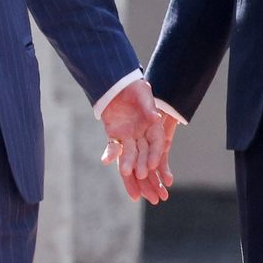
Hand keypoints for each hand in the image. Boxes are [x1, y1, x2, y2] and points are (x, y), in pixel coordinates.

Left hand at [98, 80, 169, 203]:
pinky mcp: (114, 135)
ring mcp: (127, 137)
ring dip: (128, 165)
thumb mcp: (142, 94)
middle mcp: (142, 135)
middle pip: (144, 156)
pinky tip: (106, 160)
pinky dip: (110, 154)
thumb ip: (148, 106)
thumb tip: (155, 118)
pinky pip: (112, 148)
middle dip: (144, 169)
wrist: (117, 84)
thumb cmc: (134, 87)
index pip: (156, 144)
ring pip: (129, 156)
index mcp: (152, 127)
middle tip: (143, 178)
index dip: (154, 154)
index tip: (153, 165)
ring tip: (127, 174)